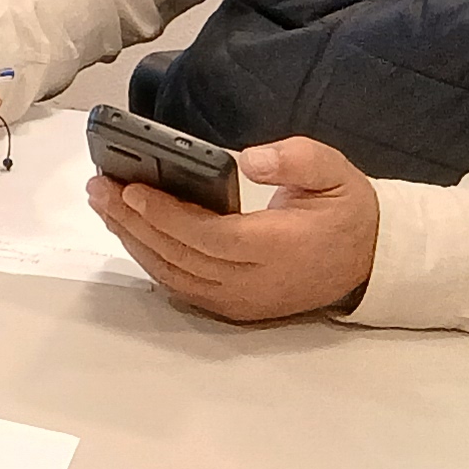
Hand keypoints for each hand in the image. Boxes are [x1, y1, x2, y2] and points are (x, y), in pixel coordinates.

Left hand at [90, 136, 378, 321]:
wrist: (368, 259)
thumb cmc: (345, 211)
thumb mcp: (335, 173)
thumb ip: (297, 161)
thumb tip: (250, 160)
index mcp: (281, 248)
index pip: (211, 236)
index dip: (167, 215)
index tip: (131, 189)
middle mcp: (257, 281)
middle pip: (181, 256)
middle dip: (134, 222)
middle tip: (99, 188)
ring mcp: (243, 300)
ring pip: (174, 275)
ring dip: (133, 240)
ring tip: (103, 204)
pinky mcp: (233, 307)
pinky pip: (181, 286)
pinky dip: (149, 259)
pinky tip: (128, 230)